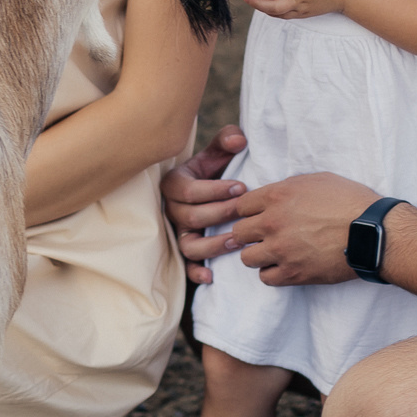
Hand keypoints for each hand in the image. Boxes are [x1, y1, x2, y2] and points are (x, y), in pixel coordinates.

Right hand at [160, 125, 247, 284]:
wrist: (210, 188)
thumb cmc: (214, 168)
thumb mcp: (217, 152)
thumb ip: (226, 140)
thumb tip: (238, 140)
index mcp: (174, 183)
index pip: (188, 191)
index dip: (214, 190)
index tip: (241, 187)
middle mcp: (171, 210)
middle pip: (191, 218)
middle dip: (220, 214)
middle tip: (244, 212)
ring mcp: (178, 232)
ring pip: (188, 245)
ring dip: (213, 245)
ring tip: (237, 240)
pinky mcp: (185, 249)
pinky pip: (186, 266)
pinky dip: (196, 273)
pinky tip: (213, 276)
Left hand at [229, 172, 377, 286]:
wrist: (372, 232)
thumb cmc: (350, 201)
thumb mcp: (318, 180)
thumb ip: (288, 187)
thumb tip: (273, 195)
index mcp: (277, 196)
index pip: (240, 206)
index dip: (249, 212)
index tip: (257, 216)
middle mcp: (273, 223)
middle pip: (238, 233)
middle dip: (250, 234)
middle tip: (264, 236)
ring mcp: (281, 250)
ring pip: (247, 258)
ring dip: (258, 255)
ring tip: (274, 253)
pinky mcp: (293, 273)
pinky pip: (265, 278)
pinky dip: (272, 273)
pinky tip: (284, 266)